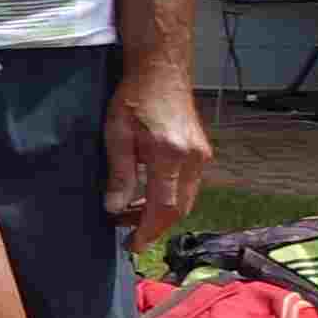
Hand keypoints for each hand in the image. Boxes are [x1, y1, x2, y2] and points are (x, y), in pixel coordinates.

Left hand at [103, 61, 212, 230]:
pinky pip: (189, 187)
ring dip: (161, 213)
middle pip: (178, 209)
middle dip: (154, 227)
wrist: (162, 72)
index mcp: (170, 155)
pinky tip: (147, 197)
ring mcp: (202, 156)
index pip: (163, 207)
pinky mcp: (202, 152)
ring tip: (131, 216)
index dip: (148, 230)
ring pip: (186, 200)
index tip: (133, 246)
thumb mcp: (116, 135)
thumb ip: (119, 174)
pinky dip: (170, 199)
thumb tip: (114, 209)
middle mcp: (193, 159)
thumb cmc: (134, 99)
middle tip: (128, 235)